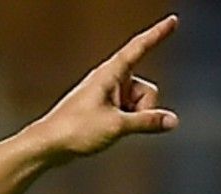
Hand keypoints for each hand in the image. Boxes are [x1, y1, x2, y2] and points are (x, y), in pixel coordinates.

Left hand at [29, 15, 180, 161]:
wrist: (47, 145)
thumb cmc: (75, 130)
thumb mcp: (117, 125)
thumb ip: (148, 121)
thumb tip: (172, 121)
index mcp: (109, 74)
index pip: (139, 48)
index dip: (158, 34)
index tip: (173, 20)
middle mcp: (109, 80)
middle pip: (147, 90)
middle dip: (143, 108)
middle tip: (117, 122)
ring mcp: (107, 94)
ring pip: (139, 104)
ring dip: (133, 118)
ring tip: (106, 128)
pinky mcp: (104, 108)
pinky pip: (128, 112)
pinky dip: (126, 122)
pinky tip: (106, 131)